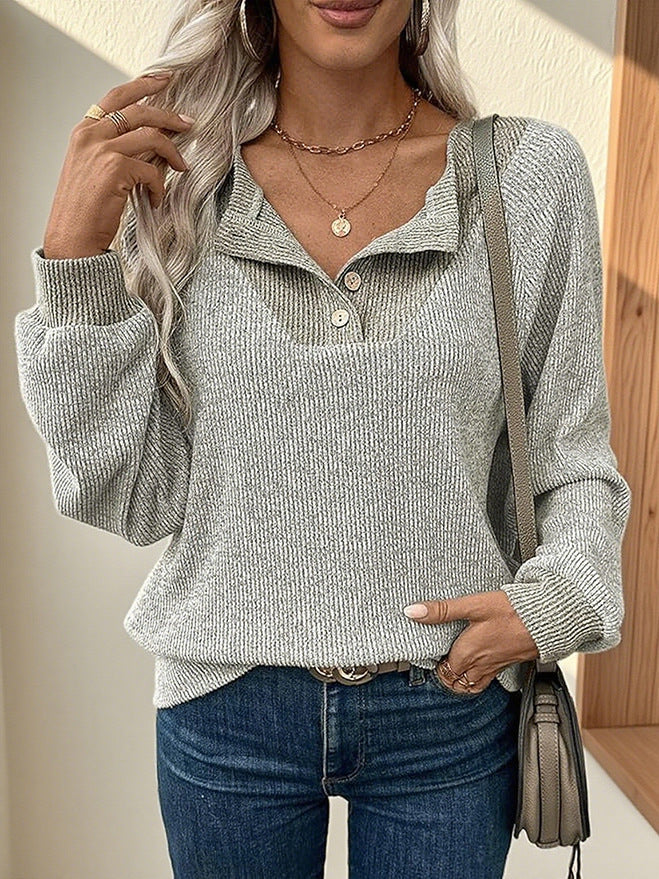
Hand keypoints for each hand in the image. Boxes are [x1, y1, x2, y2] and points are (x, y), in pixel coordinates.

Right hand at [43, 72, 193, 258]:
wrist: (72, 237)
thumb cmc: (84, 209)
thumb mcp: (94, 169)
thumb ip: (115, 149)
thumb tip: (152, 140)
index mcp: (84, 131)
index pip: (116, 97)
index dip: (143, 84)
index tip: (165, 79)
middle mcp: (91, 135)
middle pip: (139, 111)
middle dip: (169, 115)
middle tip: (189, 123)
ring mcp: (102, 149)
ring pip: (151, 136)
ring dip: (173, 151)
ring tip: (183, 166)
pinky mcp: (115, 168)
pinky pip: (152, 170)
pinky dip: (159, 186)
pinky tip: (156, 200)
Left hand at [403, 590, 539, 693]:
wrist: (547, 619)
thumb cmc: (512, 611)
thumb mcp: (473, 605)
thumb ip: (442, 610)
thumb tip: (412, 612)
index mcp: (467, 653)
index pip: (442, 670)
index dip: (434, 663)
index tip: (428, 653)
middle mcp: (479, 665)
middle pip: (455, 681)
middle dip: (445, 674)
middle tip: (438, 660)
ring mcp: (494, 667)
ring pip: (471, 684)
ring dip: (460, 680)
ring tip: (453, 667)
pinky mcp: (507, 664)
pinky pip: (486, 680)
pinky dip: (477, 679)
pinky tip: (476, 665)